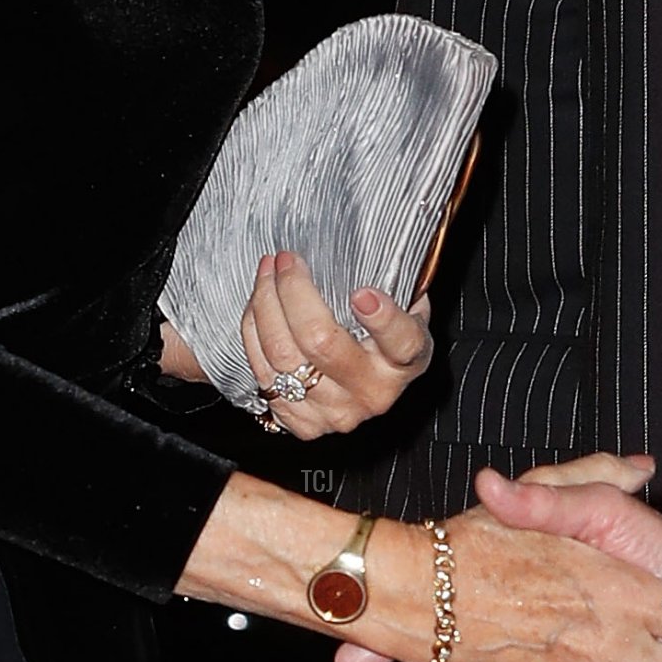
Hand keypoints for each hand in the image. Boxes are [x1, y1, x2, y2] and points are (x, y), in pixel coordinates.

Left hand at [163, 251, 431, 436]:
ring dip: (265, 304)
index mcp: (407, 362)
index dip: (382, 319)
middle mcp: (375, 394)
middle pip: (321, 342)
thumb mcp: (403, 307)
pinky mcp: (304, 424)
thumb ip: (395, 283)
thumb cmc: (383, 335)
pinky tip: (259, 304)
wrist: (366, 386)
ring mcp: (337, 414)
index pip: (402, 343)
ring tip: (268, 271)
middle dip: (294, 290)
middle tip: (287, 258)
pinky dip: (254, 331)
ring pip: (283, 356)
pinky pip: (264, 373)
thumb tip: (375, 237)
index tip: (362, 293)